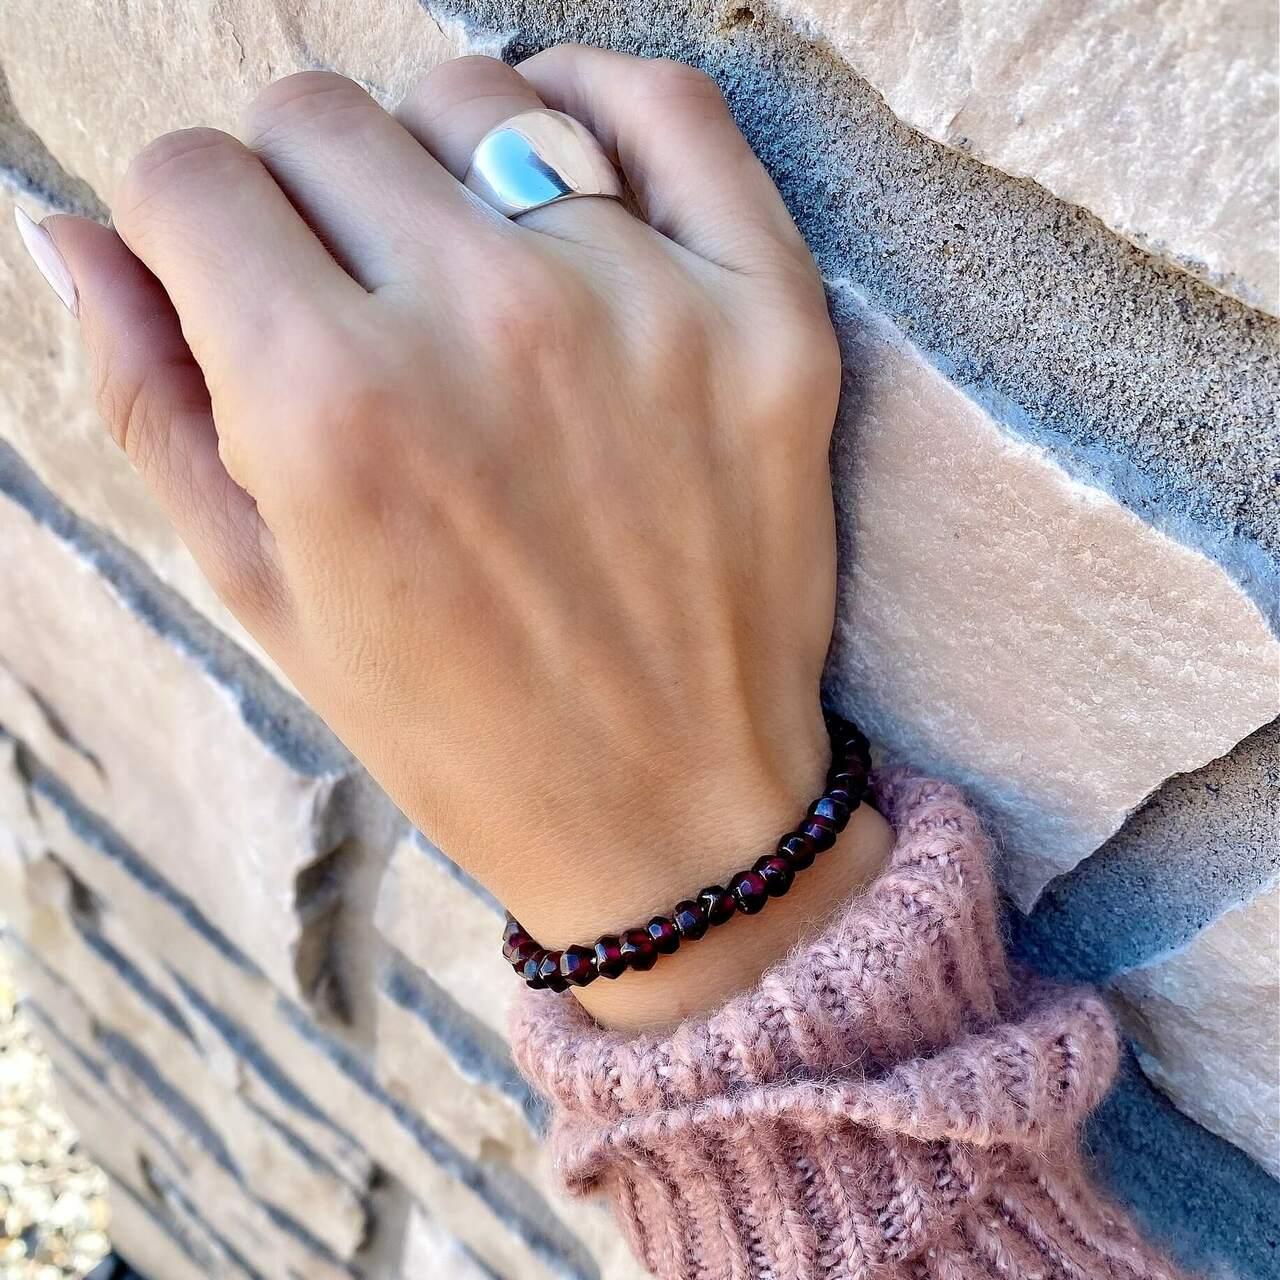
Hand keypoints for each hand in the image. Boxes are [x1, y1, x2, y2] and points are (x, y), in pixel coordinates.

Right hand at [41, 47, 892, 1026]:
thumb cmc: (453, 726)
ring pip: (474, 93)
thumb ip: (149, 400)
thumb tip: (69, 231)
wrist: (667, 812)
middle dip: (301, 202)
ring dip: (435, 164)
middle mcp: (484, 326)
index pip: (188, 175)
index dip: (194, 234)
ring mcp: (642, 309)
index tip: (236, 289)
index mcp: (330, 405)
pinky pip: (665, 106)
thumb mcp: (265, 594)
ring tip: (463, 274)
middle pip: (318, 117)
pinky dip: (596, 105)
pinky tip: (563, 172)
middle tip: (355, 305)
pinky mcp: (764, 320)